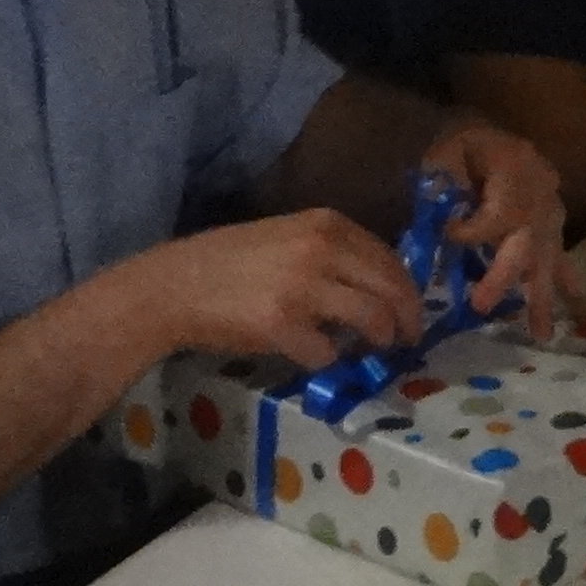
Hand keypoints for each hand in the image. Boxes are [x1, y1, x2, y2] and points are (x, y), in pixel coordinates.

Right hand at [114, 211, 423, 369]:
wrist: (176, 284)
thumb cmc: (231, 261)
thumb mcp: (289, 237)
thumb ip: (333, 253)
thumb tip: (377, 287)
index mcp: (327, 224)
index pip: (390, 259)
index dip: (408, 290)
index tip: (409, 311)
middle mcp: (322, 249)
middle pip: (392, 288)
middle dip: (406, 319)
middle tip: (406, 340)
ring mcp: (304, 288)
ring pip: (372, 319)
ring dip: (381, 340)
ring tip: (376, 352)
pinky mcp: (283, 325)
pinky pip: (328, 352)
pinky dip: (331, 360)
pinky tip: (320, 358)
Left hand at [411, 118, 580, 327]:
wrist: (483, 133)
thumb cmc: (460, 145)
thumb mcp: (444, 154)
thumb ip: (445, 183)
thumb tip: (451, 221)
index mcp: (516, 165)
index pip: (498, 212)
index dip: (472, 230)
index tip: (448, 234)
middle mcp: (542, 189)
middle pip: (527, 239)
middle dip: (505, 276)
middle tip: (480, 306)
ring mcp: (552, 207)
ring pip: (549, 255)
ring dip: (543, 295)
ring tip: (541, 333)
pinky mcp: (553, 222)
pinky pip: (560, 254)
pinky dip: (565, 281)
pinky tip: (580, 309)